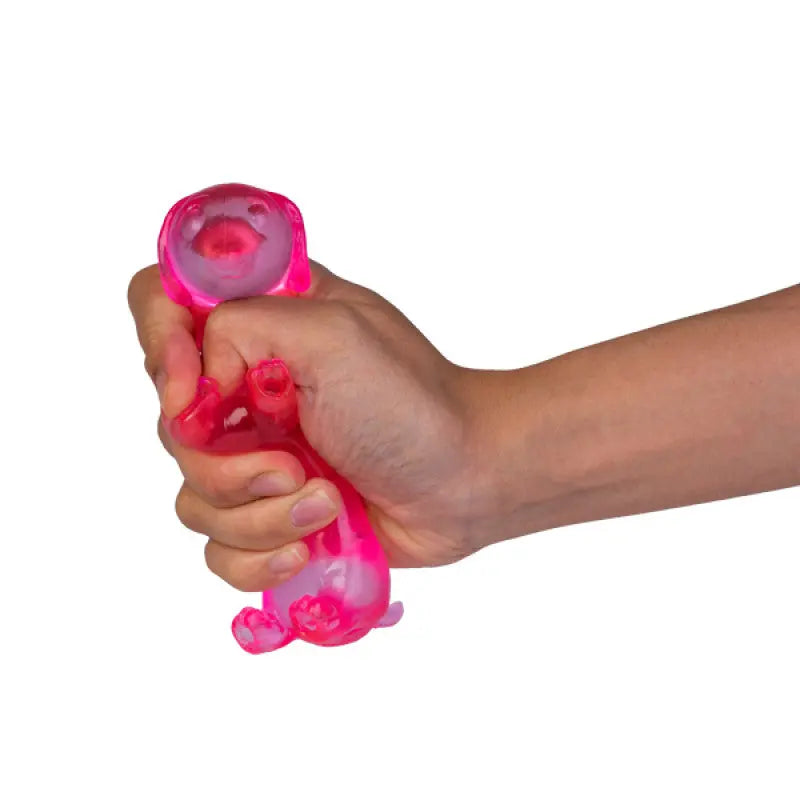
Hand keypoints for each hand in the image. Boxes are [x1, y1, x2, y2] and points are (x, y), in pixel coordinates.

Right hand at [128, 261, 499, 591]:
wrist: (465, 483)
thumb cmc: (411, 404)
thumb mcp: (331, 332)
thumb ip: (241, 326)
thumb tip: (196, 390)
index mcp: (260, 325)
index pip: (162, 307)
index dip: (161, 348)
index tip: (196, 393)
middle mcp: (247, 387)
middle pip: (170, 424)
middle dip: (226, 463)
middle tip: (293, 465)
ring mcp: (256, 454)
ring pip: (194, 497)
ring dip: (259, 515)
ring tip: (325, 504)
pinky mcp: (271, 513)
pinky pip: (220, 548)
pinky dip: (261, 556)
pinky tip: (310, 545)